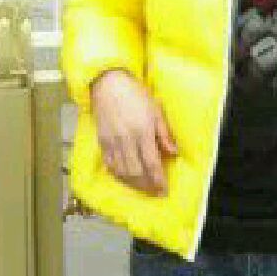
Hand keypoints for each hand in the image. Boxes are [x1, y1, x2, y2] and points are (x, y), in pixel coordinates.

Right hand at [91, 70, 177, 195]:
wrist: (108, 83)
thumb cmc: (135, 94)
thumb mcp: (156, 110)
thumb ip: (164, 133)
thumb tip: (174, 152)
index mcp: (142, 131)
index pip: (152, 163)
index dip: (158, 180)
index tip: (164, 190)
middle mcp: (126, 139)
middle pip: (136, 172)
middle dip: (147, 186)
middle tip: (155, 192)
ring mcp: (112, 142)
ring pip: (122, 172)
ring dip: (134, 184)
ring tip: (143, 188)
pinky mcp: (102, 141)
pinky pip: (110, 165)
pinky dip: (119, 176)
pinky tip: (126, 179)